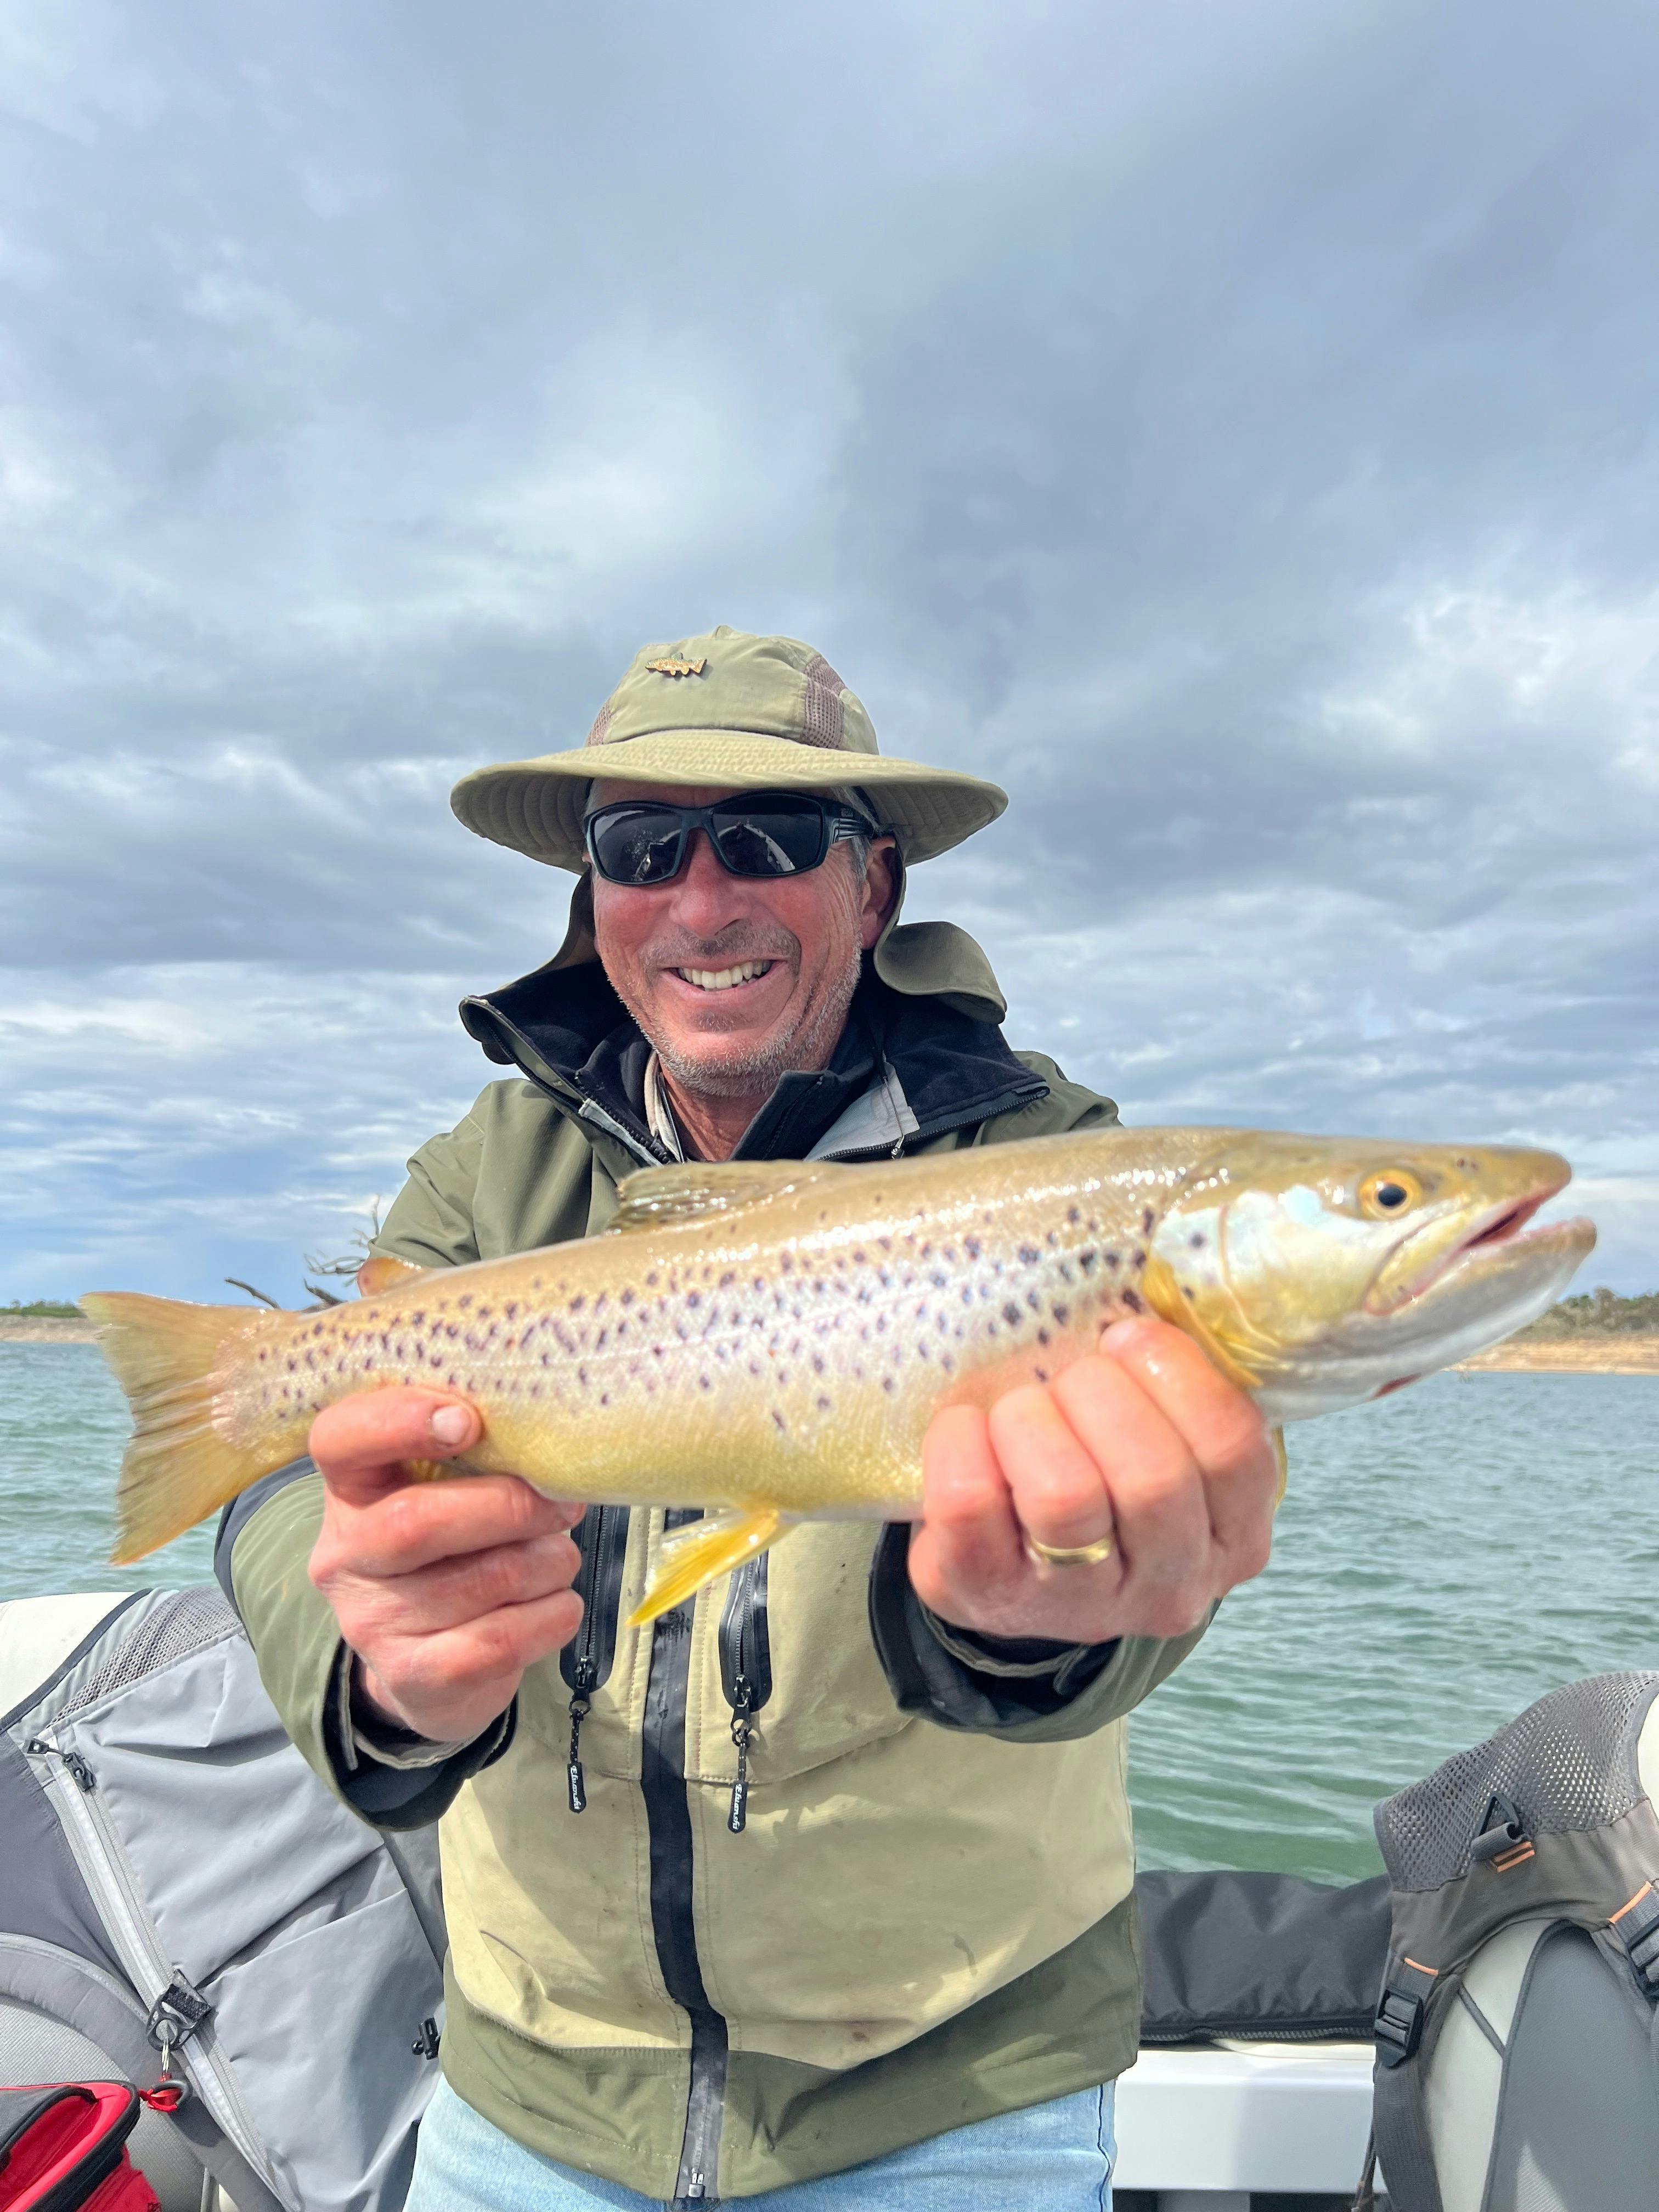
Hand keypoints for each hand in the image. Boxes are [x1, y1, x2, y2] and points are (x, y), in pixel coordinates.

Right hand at [307, 1387, 585, 1744]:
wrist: (430, 1669)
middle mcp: (346, 1555)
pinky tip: (560, 1605)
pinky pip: (501, 1641)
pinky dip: (552, 1616)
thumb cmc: (454, 1551)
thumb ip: (477, 1458)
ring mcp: (372, 1623)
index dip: (398, 1421)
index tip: (467, 1421)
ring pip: (483, 1580)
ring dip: (548, 1563)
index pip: (339, 1439)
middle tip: (563, 1505)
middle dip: (510, 1507)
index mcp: (351, 1490)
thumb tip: (549, 1445)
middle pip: (418, 1521)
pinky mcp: (412, 1678)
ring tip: (559, 1559)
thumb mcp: (446, 1494)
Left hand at [907, 1318, 1278, 1646]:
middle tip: (1069, 1377)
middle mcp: (1170, 1587)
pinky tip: (965, 1429)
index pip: (1233, 1450)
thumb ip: (1176, 1389)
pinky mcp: (989, 1596)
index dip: (1177, 1373)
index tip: (1127, 1336)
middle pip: (1152, 1475)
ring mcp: (1079, 1606)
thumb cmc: (1100, 1477)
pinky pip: (970, 1503)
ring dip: (1031, 1420)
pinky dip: (959, 1442)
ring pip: (1065, 1495)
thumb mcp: (1164, 1442)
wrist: (1014, 1574)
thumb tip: (1145, 1297)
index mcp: (1231, 1539)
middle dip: (1098, 1392)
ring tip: (1019, 1409)